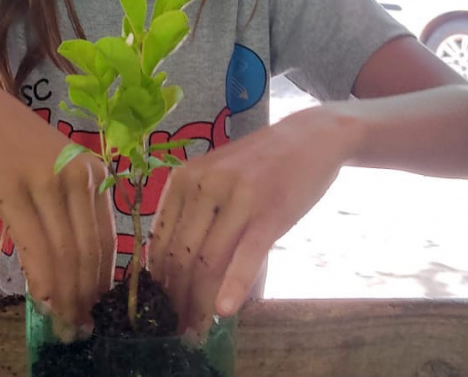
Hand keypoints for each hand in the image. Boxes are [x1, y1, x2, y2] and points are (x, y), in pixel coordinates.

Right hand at [0, 70, 115, 338]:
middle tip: (77, 328)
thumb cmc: (9, 142)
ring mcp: (49, 181)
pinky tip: (41, 301)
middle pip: (89, 252)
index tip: (94, 312)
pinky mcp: (15, 188)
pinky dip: (42, 279)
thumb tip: (72, 270)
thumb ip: (67, 211)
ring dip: (66, 296)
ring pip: (66, 253)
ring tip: (61, 323)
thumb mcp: (51, 172)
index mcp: (94, 175)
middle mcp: (80, 177)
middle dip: (85, 297)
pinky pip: (36, 244)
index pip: (107, 241)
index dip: (101, 283)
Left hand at [147, 106, 361, 336]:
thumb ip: (192, 213)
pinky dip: (233, 286)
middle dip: (176, 298)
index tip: (160, 307)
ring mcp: (237, 198)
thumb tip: (170, 266)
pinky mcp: (269, 213)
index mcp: (183, 179)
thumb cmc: (259, 165)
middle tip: (179, 326)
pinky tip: (224, 310)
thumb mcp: (215, 179)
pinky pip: (245, 256)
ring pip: (207, 260)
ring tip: (198, 328)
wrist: (310, 138)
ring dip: (200, 301)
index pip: (161, 241)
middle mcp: (204, 185)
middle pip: (180, 255)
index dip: (158, 281)